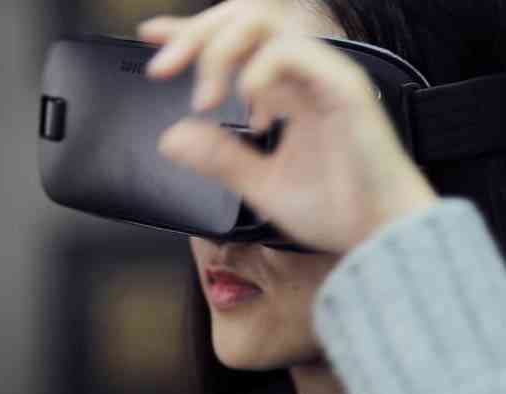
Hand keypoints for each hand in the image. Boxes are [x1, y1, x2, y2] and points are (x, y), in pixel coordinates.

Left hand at [138, 0, 436, 253]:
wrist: (378, 235)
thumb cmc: (335, 208)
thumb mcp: (259, 183)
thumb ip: (219, 157)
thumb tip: (171, 138)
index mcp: (285, 93)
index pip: (234, 46)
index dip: (192, 34)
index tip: (151, 37)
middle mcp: (303, 77)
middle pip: (244, 21)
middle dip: (195, 36)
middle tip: (162, 67)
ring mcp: (323, 77)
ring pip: (266, 24)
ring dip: (221, 53)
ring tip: (204, 98)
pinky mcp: (344, 88)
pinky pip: (295, 54)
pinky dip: (260, 71)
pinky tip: (246, 102)